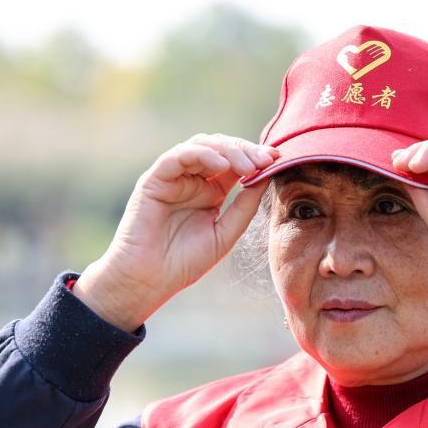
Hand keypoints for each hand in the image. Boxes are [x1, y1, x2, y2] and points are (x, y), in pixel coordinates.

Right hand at [73, 133, 278, 330]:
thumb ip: (244, 207)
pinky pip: (178, 156)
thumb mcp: (225, 234)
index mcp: (210, 191)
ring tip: (248, 165)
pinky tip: (222, 166)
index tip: (278, 158)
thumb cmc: (183, 262)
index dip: (256, 157)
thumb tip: (266, 178)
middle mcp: (192, 179)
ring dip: (228, 151)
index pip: (235, 163)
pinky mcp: (154, 179)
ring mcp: (173, 177)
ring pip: (202, 146)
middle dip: (246, 150)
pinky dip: (201, 155)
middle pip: (221, 149)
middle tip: (266, 159)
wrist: (149, 281)